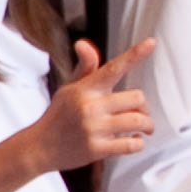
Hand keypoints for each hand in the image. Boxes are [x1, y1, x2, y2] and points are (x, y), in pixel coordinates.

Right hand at [42, 36, 156, 167]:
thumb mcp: (69, 88)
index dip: (134, 54)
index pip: (113, 68)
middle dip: (144, 106)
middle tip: (141, 112)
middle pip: (137, 98)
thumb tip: (83, 44)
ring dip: (147, 125)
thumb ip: (85, 68)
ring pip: (137, 121)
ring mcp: (93, 128)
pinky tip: (133, 140)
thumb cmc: (59, 115)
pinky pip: (131, 145)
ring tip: (144, 127)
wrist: (40, 146)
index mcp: (85, 88)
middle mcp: (89, 106)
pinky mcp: (97, 149)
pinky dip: (138, 143)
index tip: (150, 42)